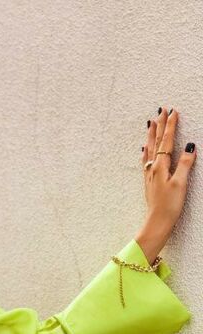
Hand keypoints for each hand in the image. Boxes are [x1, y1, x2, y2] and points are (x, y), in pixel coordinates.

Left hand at [142, 106, 195, 235]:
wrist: (156, 222)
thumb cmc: (169, 205)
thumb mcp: (180, 183)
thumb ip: (184, 164)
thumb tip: (190, 146)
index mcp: (161, 166)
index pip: (167, 141)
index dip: (171, 125)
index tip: (173, 111)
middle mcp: (152, 168)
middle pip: (156, 142)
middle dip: (160, 125)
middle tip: (160, 110)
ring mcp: (149, 175)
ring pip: (149, 149)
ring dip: (151, 135)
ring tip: (150, 124)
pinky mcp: (149, 182)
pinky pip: (146, 161)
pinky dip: (146, 152)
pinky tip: (144, 150)